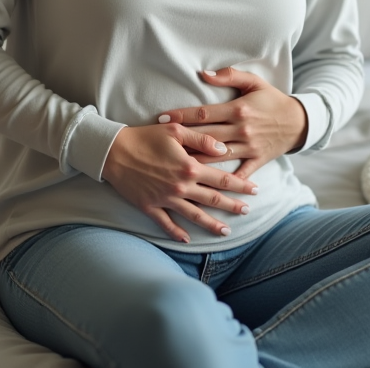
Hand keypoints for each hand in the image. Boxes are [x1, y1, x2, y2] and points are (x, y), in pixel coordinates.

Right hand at [101, 122, 257, 243]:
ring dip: (212, 224)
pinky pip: (166, 223)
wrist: (114, 151)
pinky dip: (177, 232)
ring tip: (226, 231)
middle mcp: (181, 187)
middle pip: (213, 199)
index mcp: (190, 167)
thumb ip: (202, 140)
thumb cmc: (145, 136)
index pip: (222, 179)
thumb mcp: (176, 130)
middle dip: (232, 206)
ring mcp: (165, 199)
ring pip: (194, 216)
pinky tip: (187, 239)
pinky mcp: (150, 206)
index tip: (255, 189)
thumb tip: (223, 150)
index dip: (240, 185)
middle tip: (247, 211)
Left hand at [158, 67, 307, 179]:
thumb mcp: (254, 82)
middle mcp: (242, 130)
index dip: (181, 116)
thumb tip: (203, 74)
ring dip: (195, 160)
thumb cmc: (272, 100)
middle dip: (181, 139)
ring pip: (217, 156)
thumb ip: (229, 76)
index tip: (162, 119)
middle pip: (205, 136)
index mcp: (238, 109)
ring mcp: (249, 148)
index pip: (203, 113)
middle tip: (159, 142)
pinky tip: (206, 187)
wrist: (299, 121)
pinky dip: (225, 182)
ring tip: (173, 163)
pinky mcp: (257, 161)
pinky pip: (239, 174)